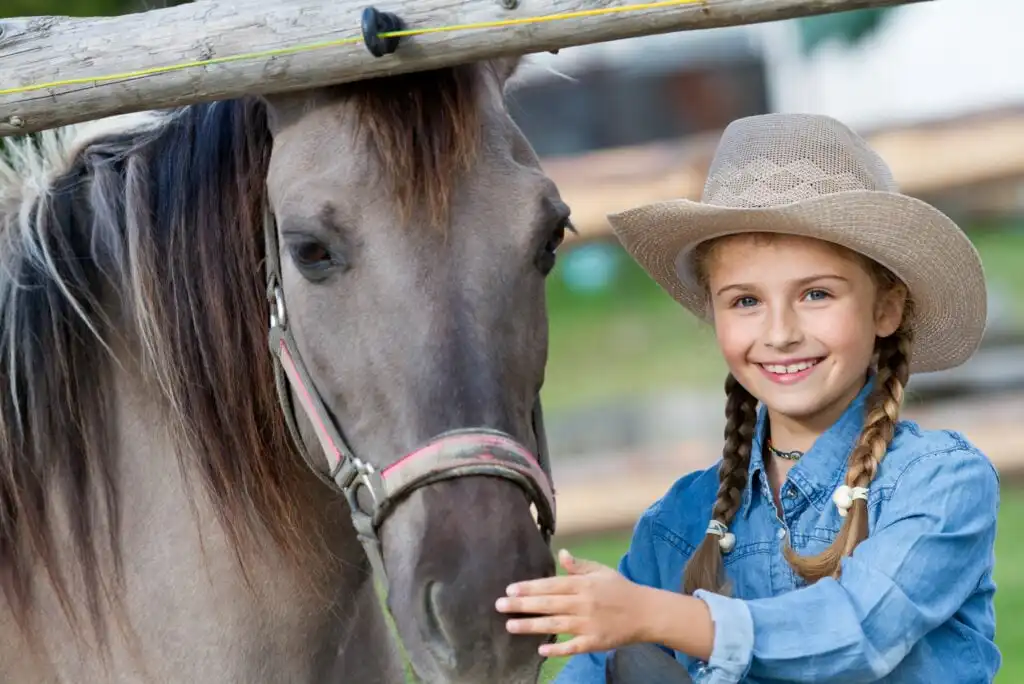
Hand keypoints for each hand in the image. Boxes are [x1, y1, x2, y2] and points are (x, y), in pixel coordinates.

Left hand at [495, 548, 652, 656]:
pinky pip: (573, 646)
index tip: (510, 590)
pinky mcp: (595, 642)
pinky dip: (558, 648)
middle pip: (548, 604)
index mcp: (583, 584)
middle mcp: (583, 603)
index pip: (551, 585)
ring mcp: (588, 624)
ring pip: (555, 624)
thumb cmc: (620, 589)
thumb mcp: (601, 571)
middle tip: (499, 606)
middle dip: (522, 605)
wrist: (646, 612)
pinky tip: (541, 649)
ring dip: (531, 625)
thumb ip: (578, 566)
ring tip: (510, 625)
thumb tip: (561, 553)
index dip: (530, 587)